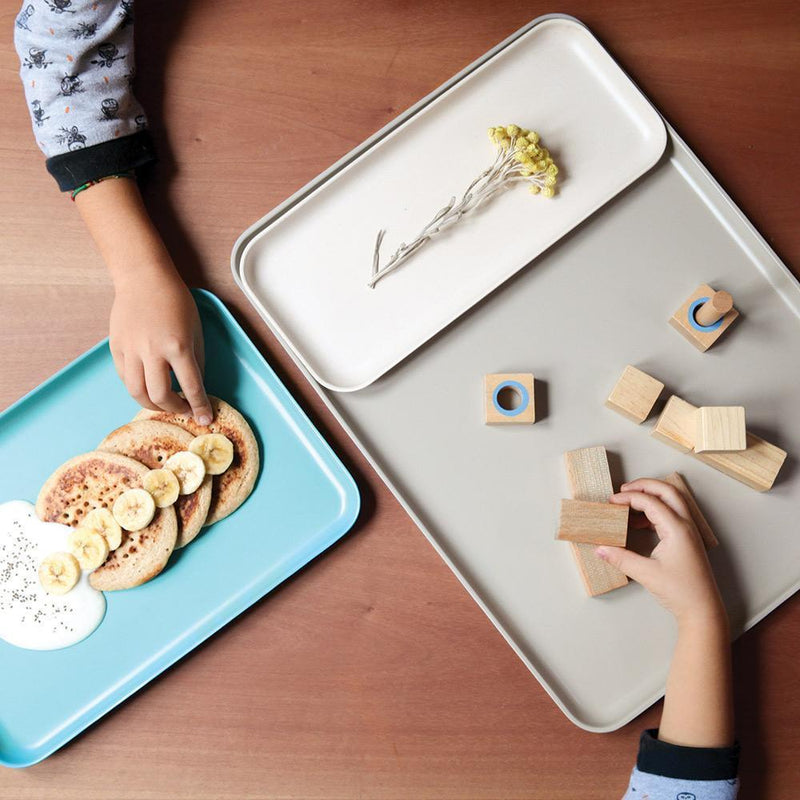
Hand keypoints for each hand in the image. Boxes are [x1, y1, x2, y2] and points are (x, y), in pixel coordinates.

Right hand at [73, 177, 211, 423]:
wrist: (143, 278)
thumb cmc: (176, 301)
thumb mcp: (196, 330)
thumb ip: (196, 360)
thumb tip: (196, 386)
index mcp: (178, 346)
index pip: (191, 386)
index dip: (200, 406)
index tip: (204, 419)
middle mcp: (153, 351)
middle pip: (160, 396)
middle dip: (175, 409)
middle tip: (184, 409)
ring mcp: (131, 350)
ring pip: (137, 392)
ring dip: (153, 405)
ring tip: (165, 404)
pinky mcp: (116, 348)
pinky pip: (125, 378)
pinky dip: (137, 389)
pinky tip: (148, 388)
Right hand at [596, 479, 724, 626]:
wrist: (703, 610)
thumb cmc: (680, 592)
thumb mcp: (646, 574)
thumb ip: (621, 558)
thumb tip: (600, 548)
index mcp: (677, 529)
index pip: (651, 502)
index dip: (629, 498)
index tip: (612, 501)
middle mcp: (686, 525)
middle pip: (667, 491)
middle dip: (644, 485)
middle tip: (623, 489)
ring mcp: (688, 532)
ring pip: (671, 502)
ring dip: (650, 497)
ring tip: (628, 504)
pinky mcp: (687, 540)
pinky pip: (671, 515)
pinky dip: (654, 512)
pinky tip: (638, 523)